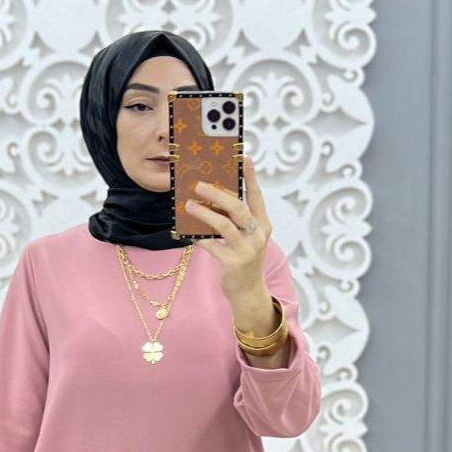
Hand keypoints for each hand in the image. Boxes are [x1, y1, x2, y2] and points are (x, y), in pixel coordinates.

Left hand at [183, 155, 270, 290]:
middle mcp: (257, 236)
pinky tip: (188, 233)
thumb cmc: (244, 260)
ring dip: (204, 213)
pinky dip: (199, 238)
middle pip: (238, 208)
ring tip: (188, 205)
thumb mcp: (246, 238)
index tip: (245, 158)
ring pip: (224, 225)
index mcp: (263, 225)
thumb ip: (235, 221)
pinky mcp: (233, 263)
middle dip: (218, 194)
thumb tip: (212, 199)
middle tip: (199, 185)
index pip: (257, 197)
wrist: (249, 293)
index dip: (251, 178)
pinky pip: (212, 246)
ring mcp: (247, 250)